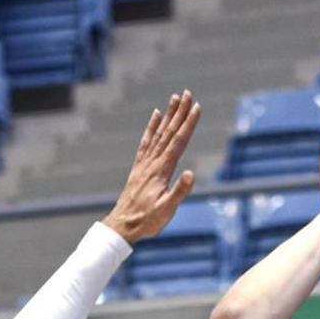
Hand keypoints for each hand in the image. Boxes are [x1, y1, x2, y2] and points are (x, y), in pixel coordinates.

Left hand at [105, 90, 200, 242]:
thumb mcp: (166, 210)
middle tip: (188, 93)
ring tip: (175, 98)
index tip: (196, 107)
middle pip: (169, 132)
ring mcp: (145, 163)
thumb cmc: (147, 220)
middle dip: (179, 112)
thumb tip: (190, 173)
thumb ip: (179, 191)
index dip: (188, 124)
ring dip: (168, 115)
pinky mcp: (139, 167)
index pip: (178, 141)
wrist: (123, 225)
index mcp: (162, 170)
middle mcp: (153, 162)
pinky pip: (146, 142)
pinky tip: (155, 116)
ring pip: (159, 133)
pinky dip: (152, 127)